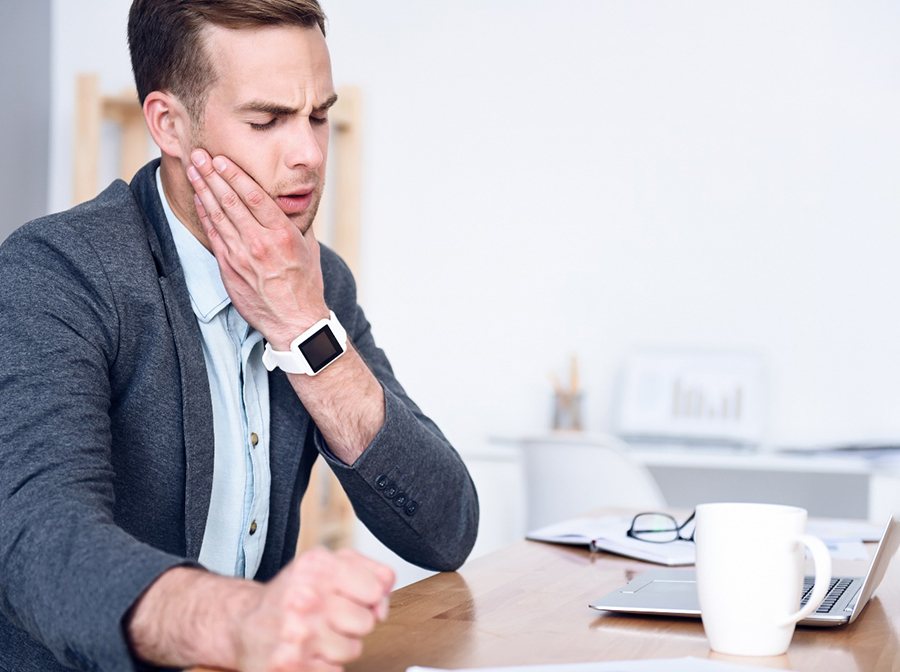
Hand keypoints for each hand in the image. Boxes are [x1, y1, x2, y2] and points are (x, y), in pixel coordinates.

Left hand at [187, 148, 327, 348]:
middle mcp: (259, 242)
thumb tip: (289, 204)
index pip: (253, 195)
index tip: (221, 159)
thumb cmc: (304, 284)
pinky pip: (214, 235)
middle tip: (199, 155)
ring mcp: (242, 256)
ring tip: (194, 170)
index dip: (234, 174)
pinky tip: (199, 199)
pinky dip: (206, 215)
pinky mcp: (229, 268)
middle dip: (212, 175)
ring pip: (218, 215)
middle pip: (230, 201)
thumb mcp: (308, 248)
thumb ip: (295, 224)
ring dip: (203, 190)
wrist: (295, 320)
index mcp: (282, 233)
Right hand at [236, 547, 394, 671]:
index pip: (376, 588)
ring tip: (318, 635)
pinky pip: (335, 671)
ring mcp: (297, 633)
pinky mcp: (290, 665)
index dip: (370, 597)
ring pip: (352, 649)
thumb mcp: (327, 565)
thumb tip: (386, 591)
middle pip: (366, 622)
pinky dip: (324, 665)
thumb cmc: (293, 593)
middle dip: (354, 622)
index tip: (353, 597)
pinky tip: (307, 651)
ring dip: (339, 646)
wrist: (244, 623)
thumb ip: (367, 570)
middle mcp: (305, 597)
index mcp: (317, 567)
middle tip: (331, 617)